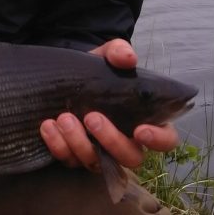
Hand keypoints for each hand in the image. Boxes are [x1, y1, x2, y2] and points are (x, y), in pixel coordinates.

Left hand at [39, 38, 179, 169]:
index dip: (158, 139)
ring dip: (79, 142)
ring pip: (97, 163)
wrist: (66, 75)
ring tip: (64, 118)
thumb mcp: (106, 55)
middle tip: (92, 117)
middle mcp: (126, 142)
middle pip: (131, 158)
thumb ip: (119, 51)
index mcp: (145, 120)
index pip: (166, 139)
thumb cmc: (97, 70)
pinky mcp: (75, 155)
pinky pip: (69, 160)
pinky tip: (48, 126)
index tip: (140, 130)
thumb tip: (127, 57)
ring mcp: (100, 153)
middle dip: (111, 140)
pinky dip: (57, 145)